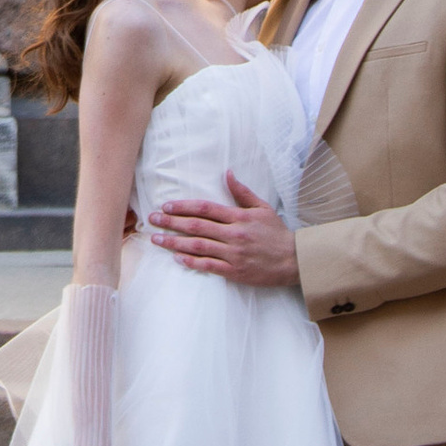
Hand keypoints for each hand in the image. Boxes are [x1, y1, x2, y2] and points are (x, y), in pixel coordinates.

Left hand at [149, 170, 299, 289]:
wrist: (293, 260)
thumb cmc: (276, 233)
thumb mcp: (262, 208)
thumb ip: (242, 192)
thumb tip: (227, 173)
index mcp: (238, 217)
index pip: (205, 208)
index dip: (183, 206)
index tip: (166, 206)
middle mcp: (233, 234)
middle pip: (196, 226)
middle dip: (171, 222)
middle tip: (152, 219)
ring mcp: (233, 254)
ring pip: (198, 246)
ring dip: (175, 242)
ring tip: (157, 239)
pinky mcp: (235, 271)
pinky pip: (208, 266)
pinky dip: (192, 262)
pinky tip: (177, 258)